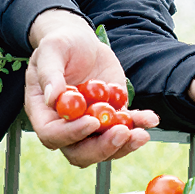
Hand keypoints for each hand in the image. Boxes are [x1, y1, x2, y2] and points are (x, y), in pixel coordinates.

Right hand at [24, 9, 157, 166]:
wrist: (81, 42)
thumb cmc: (60, 45)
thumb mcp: (51, 50)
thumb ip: (49, 73)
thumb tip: (53, 97)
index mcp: (44, 113)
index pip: (53, 135)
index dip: (72, 134)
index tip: (92, 122)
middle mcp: (66, 125)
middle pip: (80, 151)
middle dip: (102, 147)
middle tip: (122, 133)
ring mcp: (90, 123)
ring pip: (104, 147)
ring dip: (124, 145)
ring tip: (142, 133)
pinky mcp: (111, 115)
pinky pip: (125, 127)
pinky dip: (139, 125)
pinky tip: (150, 119)